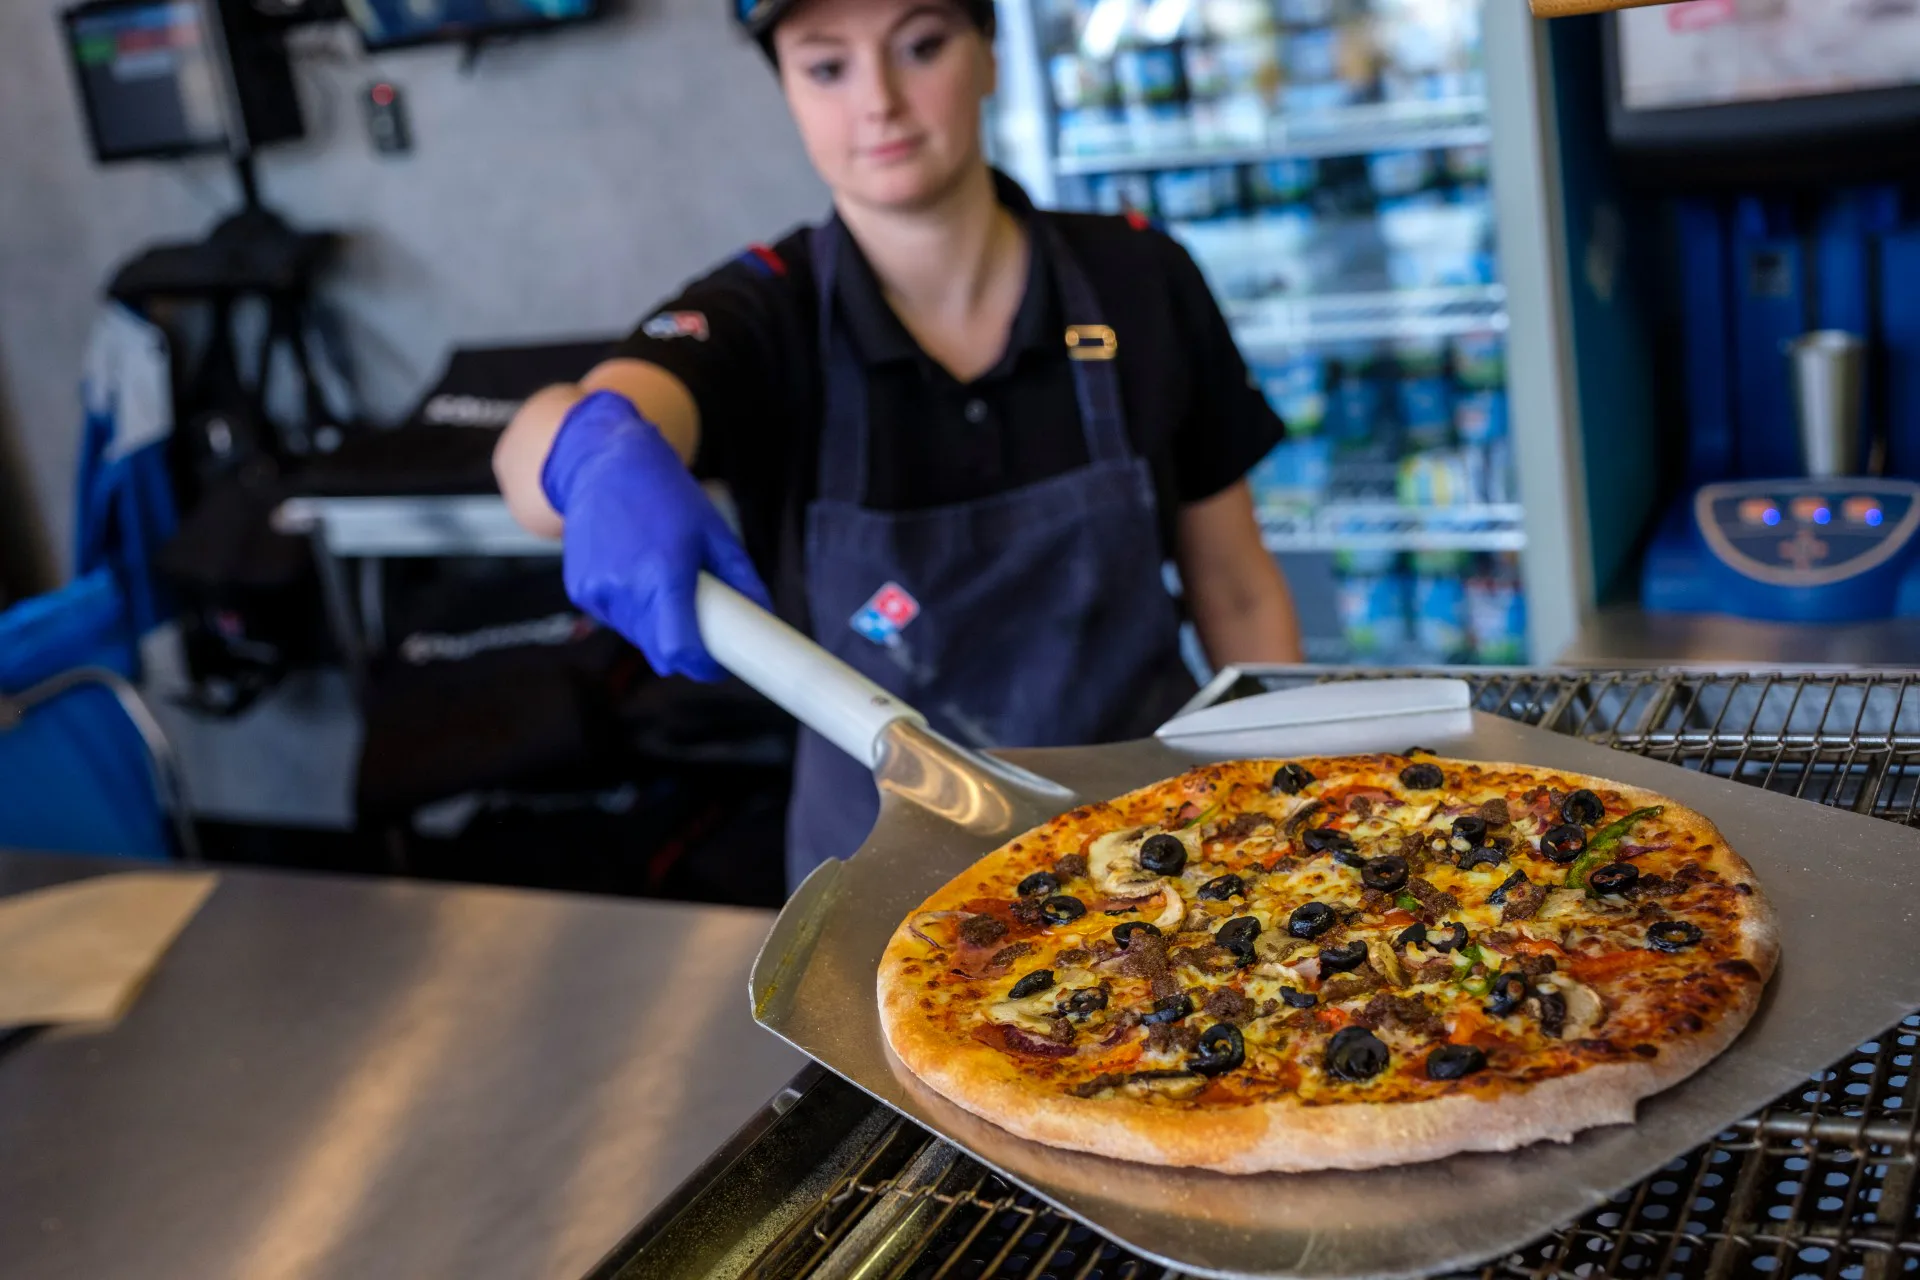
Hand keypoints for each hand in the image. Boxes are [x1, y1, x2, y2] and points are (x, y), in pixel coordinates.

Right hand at [541, 390, 771, 680]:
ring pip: (638, 637)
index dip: (704, 666)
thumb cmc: (667, 495)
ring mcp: (597, 592)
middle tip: (703, 623)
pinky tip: (636, 572)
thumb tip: (764, 616)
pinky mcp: (580, 591)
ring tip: (665, 582)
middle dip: (685, 647)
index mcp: (663, 575)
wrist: (605, 465)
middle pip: (660, 652)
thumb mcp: (715, 532)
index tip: (721, 663)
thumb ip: (742, 580)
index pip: (679, 651)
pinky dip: (633, 610)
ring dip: (658, 627)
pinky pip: (617, 619)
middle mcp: (625, 588)